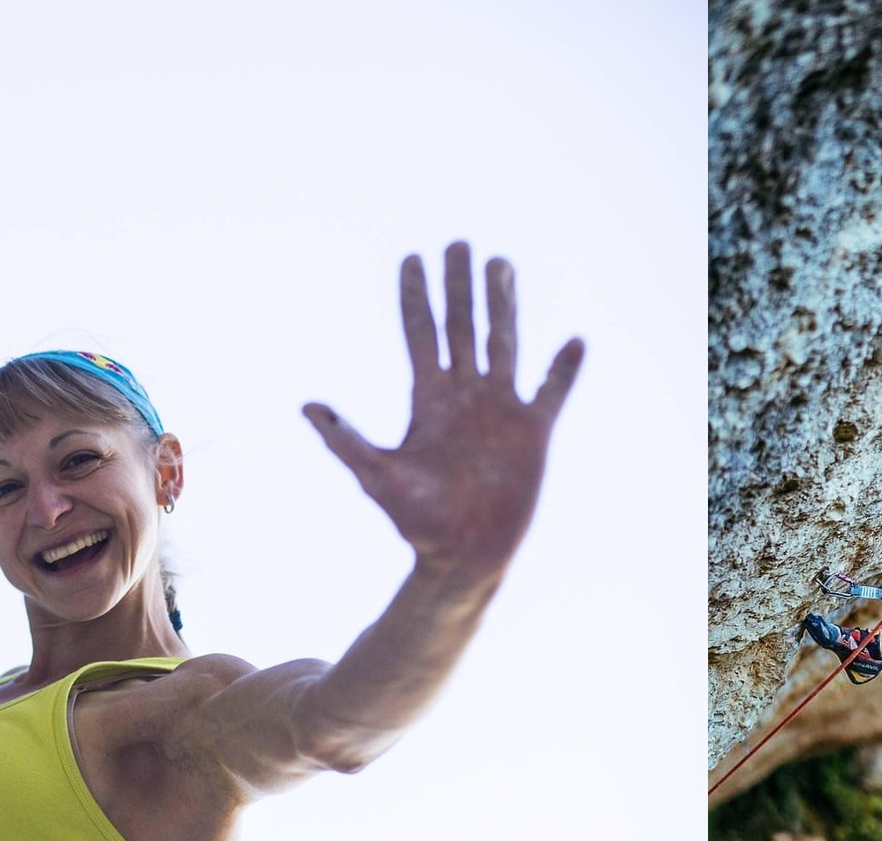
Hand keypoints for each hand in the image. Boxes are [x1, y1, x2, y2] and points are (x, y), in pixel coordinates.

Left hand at [304, 241, 583, 575]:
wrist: (462, 555)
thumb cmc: (415, 521)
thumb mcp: (375, 476)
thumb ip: (346, 439)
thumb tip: (308, 407)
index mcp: (428, 399)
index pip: (421, 334)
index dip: (415, 297)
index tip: (412, 258)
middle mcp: (464, 395)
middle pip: (461, 326)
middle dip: (459, 285)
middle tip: (458, 244)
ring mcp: (500, 410)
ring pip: (503, 343)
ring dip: (503, 305)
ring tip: (501, 265)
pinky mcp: (532, 432)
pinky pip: (551, 392)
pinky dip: (563, 368)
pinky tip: (573, 341)